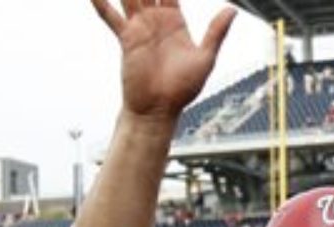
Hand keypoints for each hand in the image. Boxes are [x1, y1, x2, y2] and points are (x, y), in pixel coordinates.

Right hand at [91, 0, 236, 122]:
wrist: (159, 110)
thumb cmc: (183, 88)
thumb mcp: (205, 58)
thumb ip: (216, 32)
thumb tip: (232, 9)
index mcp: (175, 21)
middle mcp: (155, 20)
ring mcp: (139, 28)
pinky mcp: (126, 39)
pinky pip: (111, 17)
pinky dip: (101, 3)